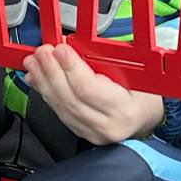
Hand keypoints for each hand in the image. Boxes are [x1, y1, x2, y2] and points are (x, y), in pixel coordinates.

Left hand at [23, 43, 163, 145]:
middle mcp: (107, 126)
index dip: (71, 67)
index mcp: (124, 109)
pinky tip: (37, 79)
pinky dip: (45, 93)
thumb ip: (103, 60)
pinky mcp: (81, 133)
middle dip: (52, 72)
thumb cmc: (143, 92)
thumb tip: (72, 46)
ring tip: (34, 62)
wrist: (146, 116)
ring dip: (44, 82)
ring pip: (61, 107)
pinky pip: (59, 112)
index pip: (89, 89)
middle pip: (70, 99)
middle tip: (42, 53)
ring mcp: (93, 133)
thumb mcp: (133, 71)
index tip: (60, 49)